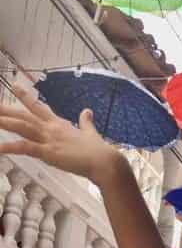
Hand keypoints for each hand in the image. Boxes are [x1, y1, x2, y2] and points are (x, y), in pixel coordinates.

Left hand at [0, 86, 121, 183]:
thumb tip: (87, 111)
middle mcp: (51, 128)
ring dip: (4, 122)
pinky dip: (10, 148)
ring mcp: (49, 139)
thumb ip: (86, 122)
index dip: (25, 97)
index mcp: (59, 124)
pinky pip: (25, 148)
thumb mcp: (91, 133)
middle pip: (23, 115)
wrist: (105, 161)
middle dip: (6, 110)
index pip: (38, 107)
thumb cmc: (100, 151)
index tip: (14, 86)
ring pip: (21, 127)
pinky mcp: (49, 153)